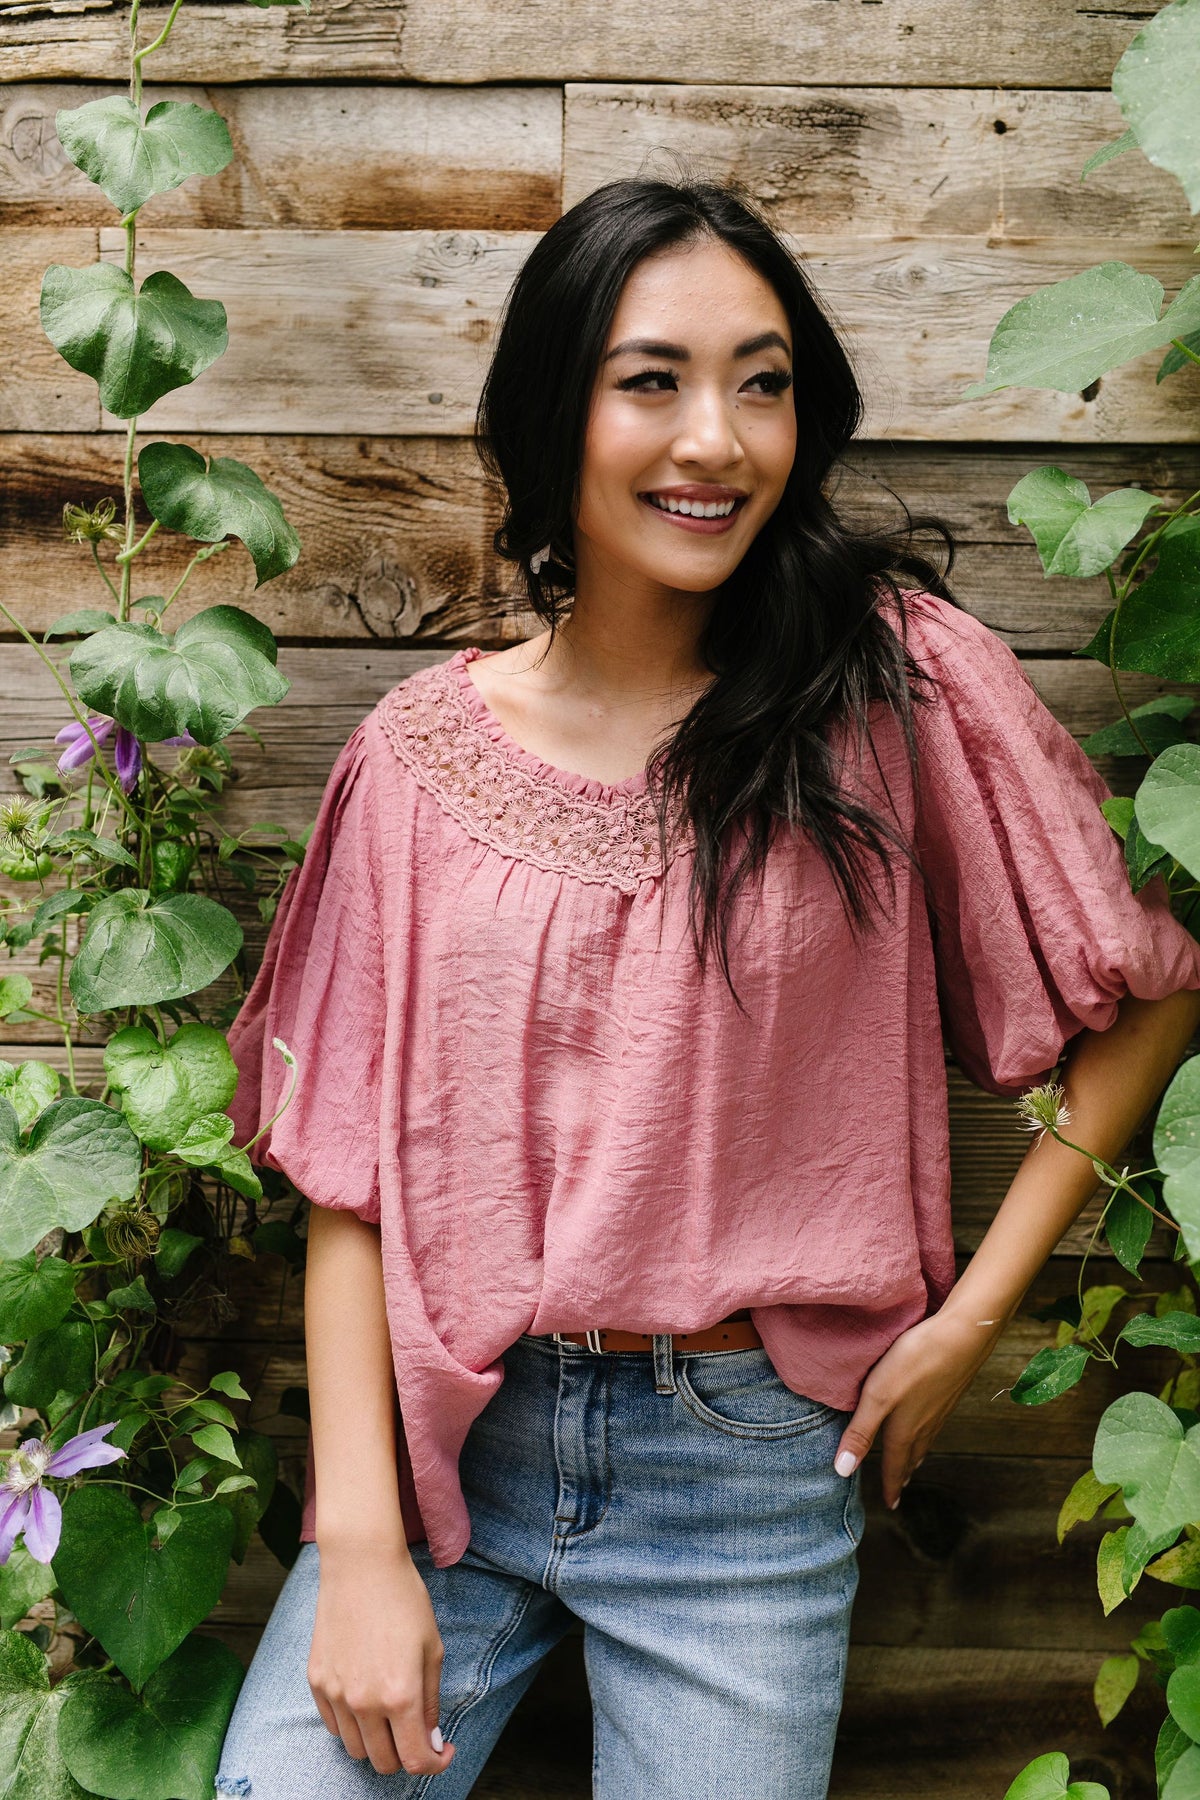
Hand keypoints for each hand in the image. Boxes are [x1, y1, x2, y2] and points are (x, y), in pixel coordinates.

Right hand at [308, 1540, 456, 1777]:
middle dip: (405, 1755)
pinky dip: (351, 1725)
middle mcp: (364, 1703)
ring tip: (390, 1714)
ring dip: (377, 1744)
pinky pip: (333, 1726)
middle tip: (417, 1732)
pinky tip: (366, 1700)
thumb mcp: (433, 1649)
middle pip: (383, 1763)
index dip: (434, 1763)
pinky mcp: (316, 1682)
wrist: (361, 1565)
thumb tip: (430, 1742)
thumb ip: (431, 1702)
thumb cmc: (404, 1601)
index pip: (414, 1760)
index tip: (442, 1751)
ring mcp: (336, 1694)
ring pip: (355, 1750)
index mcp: (400, 1695)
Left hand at [832, 1307, 1005, 1510]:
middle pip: (912, 1455)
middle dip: (904, 1472)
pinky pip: (935, 1421)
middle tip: (899, 1486)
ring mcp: (940, 1407)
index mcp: (904, 1429)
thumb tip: (843, 1471)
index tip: (890, 1505)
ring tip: (911, 1460)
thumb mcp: (877, 1396)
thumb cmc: (914, 1362)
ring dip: (916, 1453)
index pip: (895, 1465)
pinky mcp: (949, 1390)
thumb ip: (860, 1432)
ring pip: (926, 1438)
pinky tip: (928, 1420)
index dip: (891, 1486)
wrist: (962, 1336)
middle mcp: (925, 1423)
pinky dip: (927, 1432)